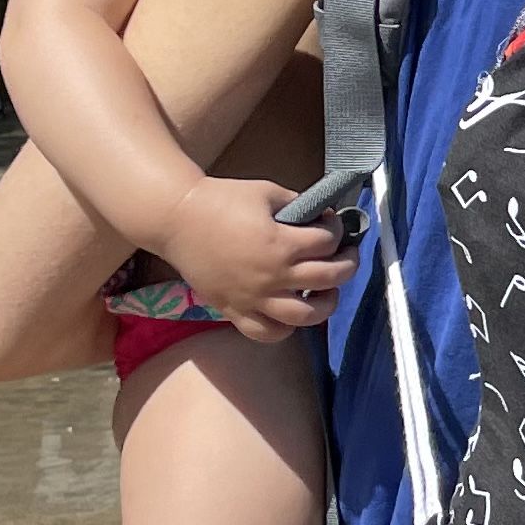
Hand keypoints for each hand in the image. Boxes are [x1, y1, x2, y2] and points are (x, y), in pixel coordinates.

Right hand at [161, 171, 357, 338]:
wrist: (177, 219)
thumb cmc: (221, 200)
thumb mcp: (266, 191)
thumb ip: (297, 204)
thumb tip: (319, 216)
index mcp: (281, 244)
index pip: (328, 241)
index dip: (336, 227)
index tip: (331, 221)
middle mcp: (273, 276)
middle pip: (330, 278)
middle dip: (347, 263)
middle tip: (346, 254)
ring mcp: (254, 298)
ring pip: (306, 316)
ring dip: (327, 304)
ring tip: (328, 291)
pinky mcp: (235, 310)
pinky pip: (266, 333)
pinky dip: (284, 328)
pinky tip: (290, 313)